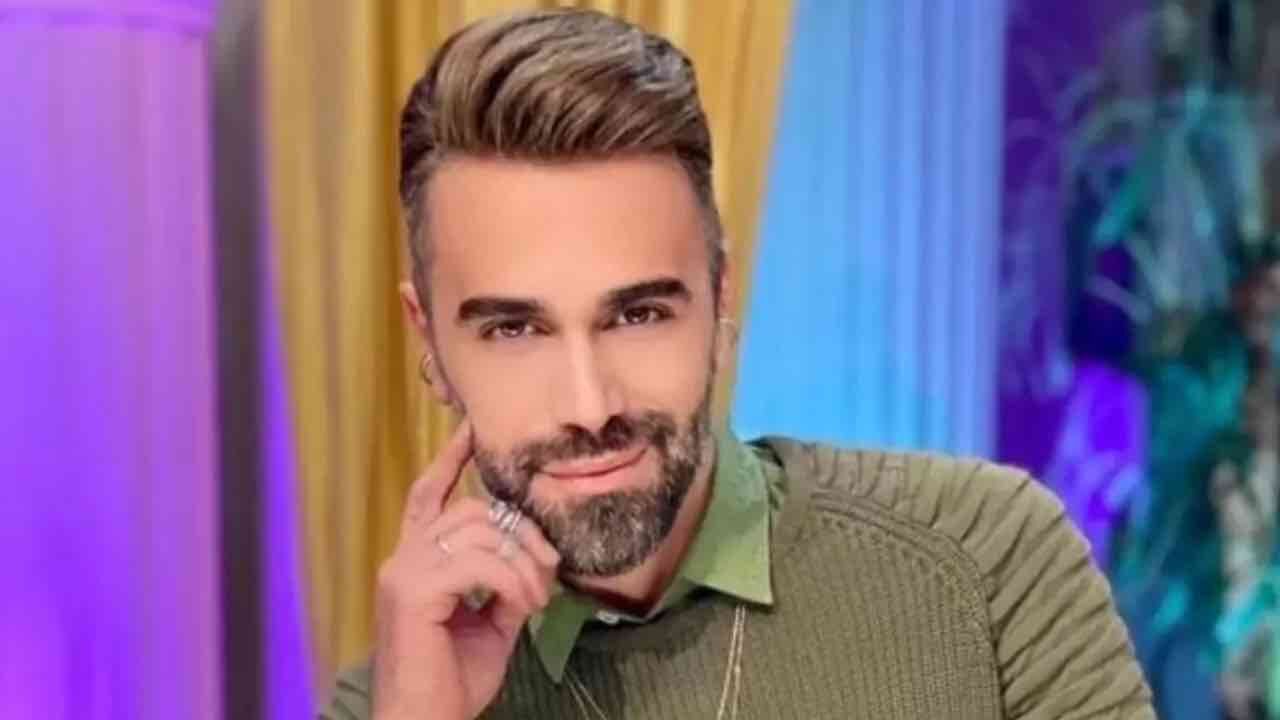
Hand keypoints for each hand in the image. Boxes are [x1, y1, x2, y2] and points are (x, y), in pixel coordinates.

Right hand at [372, 420, 560, 719]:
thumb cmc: (452, 683)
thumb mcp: (492, 624)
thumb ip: (507, 584)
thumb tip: (534, 562)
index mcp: (416, 562)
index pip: (428, 495)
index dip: (450, 460)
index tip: (471, 428)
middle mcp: (403, 558)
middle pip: (471, 509)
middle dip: (521, 532)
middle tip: (549, 571)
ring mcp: (403, 571)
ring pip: (479, 530)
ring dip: (523, 560)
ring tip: (538, 596)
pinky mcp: (411, 590)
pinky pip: (479, 562)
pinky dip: (512, 579)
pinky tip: (523, 605)